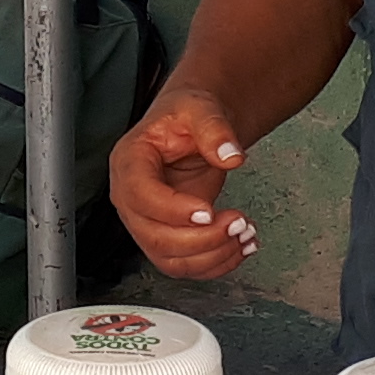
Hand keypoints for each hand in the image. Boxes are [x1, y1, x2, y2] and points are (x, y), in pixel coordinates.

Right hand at [107, 82, 255, 278]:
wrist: (192, 128)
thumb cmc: (184, 117)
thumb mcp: (199, 108)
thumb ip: (214, 129)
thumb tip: (230, 156)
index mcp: (129, 162)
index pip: (140, 196)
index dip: (173, 210)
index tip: (207, 212)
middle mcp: (131, 198)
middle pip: (155, 237)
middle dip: (201, 239)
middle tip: (237, 222)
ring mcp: (148, 222)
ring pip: (170, 260)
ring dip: (212, 256)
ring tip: (244, 234)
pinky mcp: (168, 237)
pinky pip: (186, 265)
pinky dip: (217, 264)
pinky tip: (241, 247)